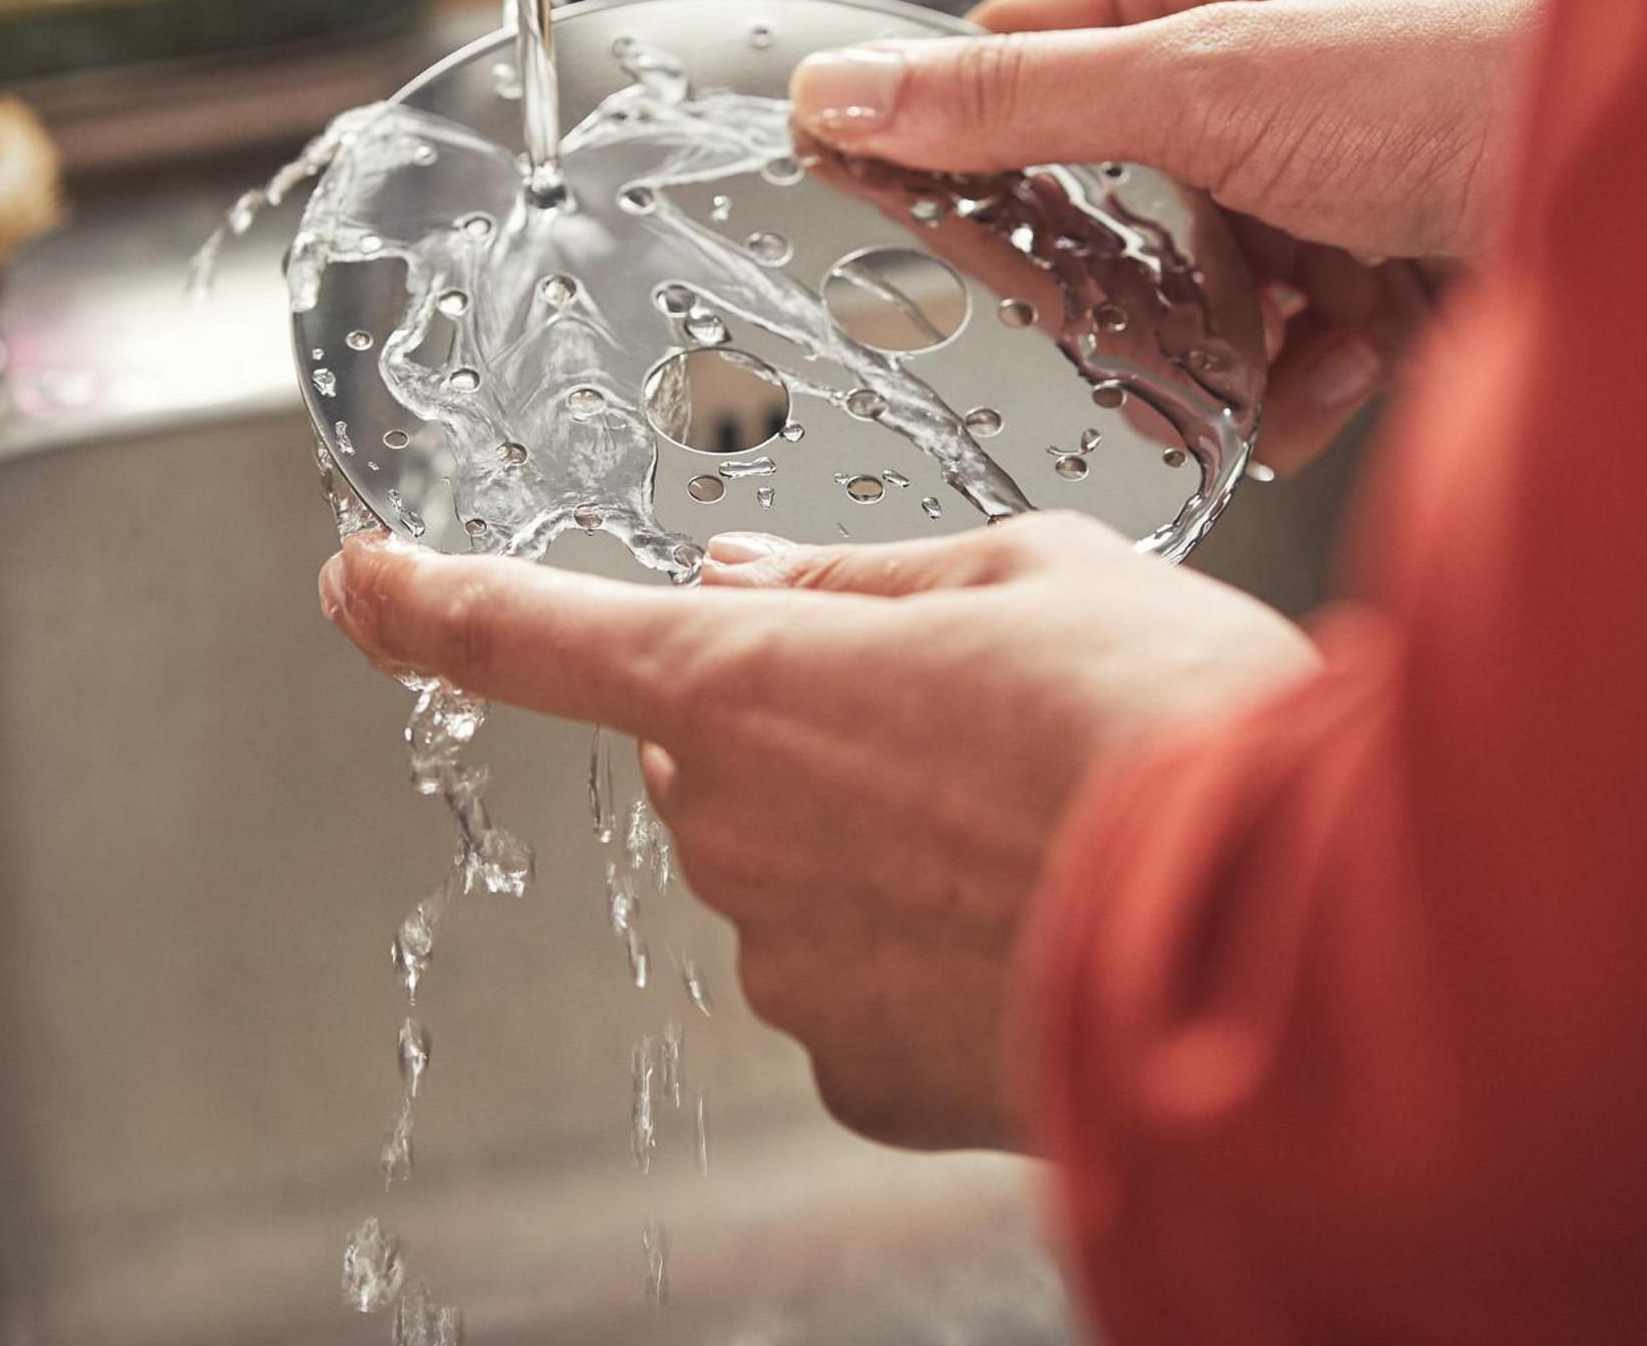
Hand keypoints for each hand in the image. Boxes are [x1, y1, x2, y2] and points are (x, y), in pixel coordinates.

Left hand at [319, 517, 1317, 1151]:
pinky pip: (861, 989)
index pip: (531, 633)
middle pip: (714, 760)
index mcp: (745, 681)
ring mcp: (788, 969)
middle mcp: (731, 835)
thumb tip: (752, 584)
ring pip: (796, 877)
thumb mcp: (1034, 569)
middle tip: (976, 720)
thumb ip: (864, 581)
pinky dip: (933, 956)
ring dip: (885, 848)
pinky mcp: (860, 1076)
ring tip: (1046, 826)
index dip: (432, 602)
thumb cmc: (1170, 719)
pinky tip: (1042, 925)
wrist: (1284, 932)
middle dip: (806, 732)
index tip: (362, 580)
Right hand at [789, 0, 1551, 464]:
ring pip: (1207, 276)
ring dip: (1222, 340)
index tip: (907, 222)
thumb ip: (1016, 102)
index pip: (1027, 50)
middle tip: (1102, 327)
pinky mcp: (1397, 257)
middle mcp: (1271, 59)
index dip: (966, 140)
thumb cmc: (1469, 81)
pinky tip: (1326, 383)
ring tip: (1248, 364)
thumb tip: (843, 92)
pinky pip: (1299, 334)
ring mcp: (1336, 164)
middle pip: (1117, 185)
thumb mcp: (1202, 86)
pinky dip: (1303, 376)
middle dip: (1121, 275)